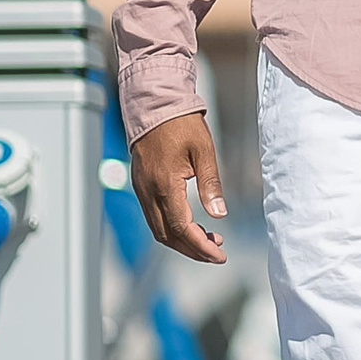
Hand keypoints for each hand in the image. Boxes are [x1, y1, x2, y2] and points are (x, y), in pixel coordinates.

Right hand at [131, 109, 228, 261]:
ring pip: (158, 229)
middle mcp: (148, 192)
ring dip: (182, 240)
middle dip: (192, 250)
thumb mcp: (204, 151)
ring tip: (209, 240)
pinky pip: (153, 216)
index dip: (200, 246)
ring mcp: (141, 189)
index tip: (220, 254)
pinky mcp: (141, 185)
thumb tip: (219, 214)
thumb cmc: (182, 124)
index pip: (181, 228)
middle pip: (167, 236)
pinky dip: (172, 228)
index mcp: (164, 185)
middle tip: (217, 253)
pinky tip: (190, 225)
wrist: (155, 105)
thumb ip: (210, 184)